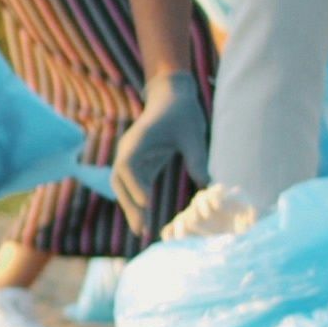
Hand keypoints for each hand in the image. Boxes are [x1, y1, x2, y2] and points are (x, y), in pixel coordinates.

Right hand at [112, 70, 210, 236]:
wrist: (170, 96)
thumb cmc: (183, 113)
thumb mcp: (194, 134)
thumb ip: (197, 159)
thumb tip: (206, 186)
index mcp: (139, 140)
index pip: (129, 166)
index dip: (135, 186)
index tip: (147, 203)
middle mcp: (129, 149)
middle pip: (120, 181)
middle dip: (129, 205)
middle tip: (141, 229)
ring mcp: (131, 156)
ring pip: (123, 186)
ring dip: (131, 207)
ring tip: (141, 230)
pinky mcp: (139, 162)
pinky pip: (134, 185)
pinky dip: (138, 201)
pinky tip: (146, 218)